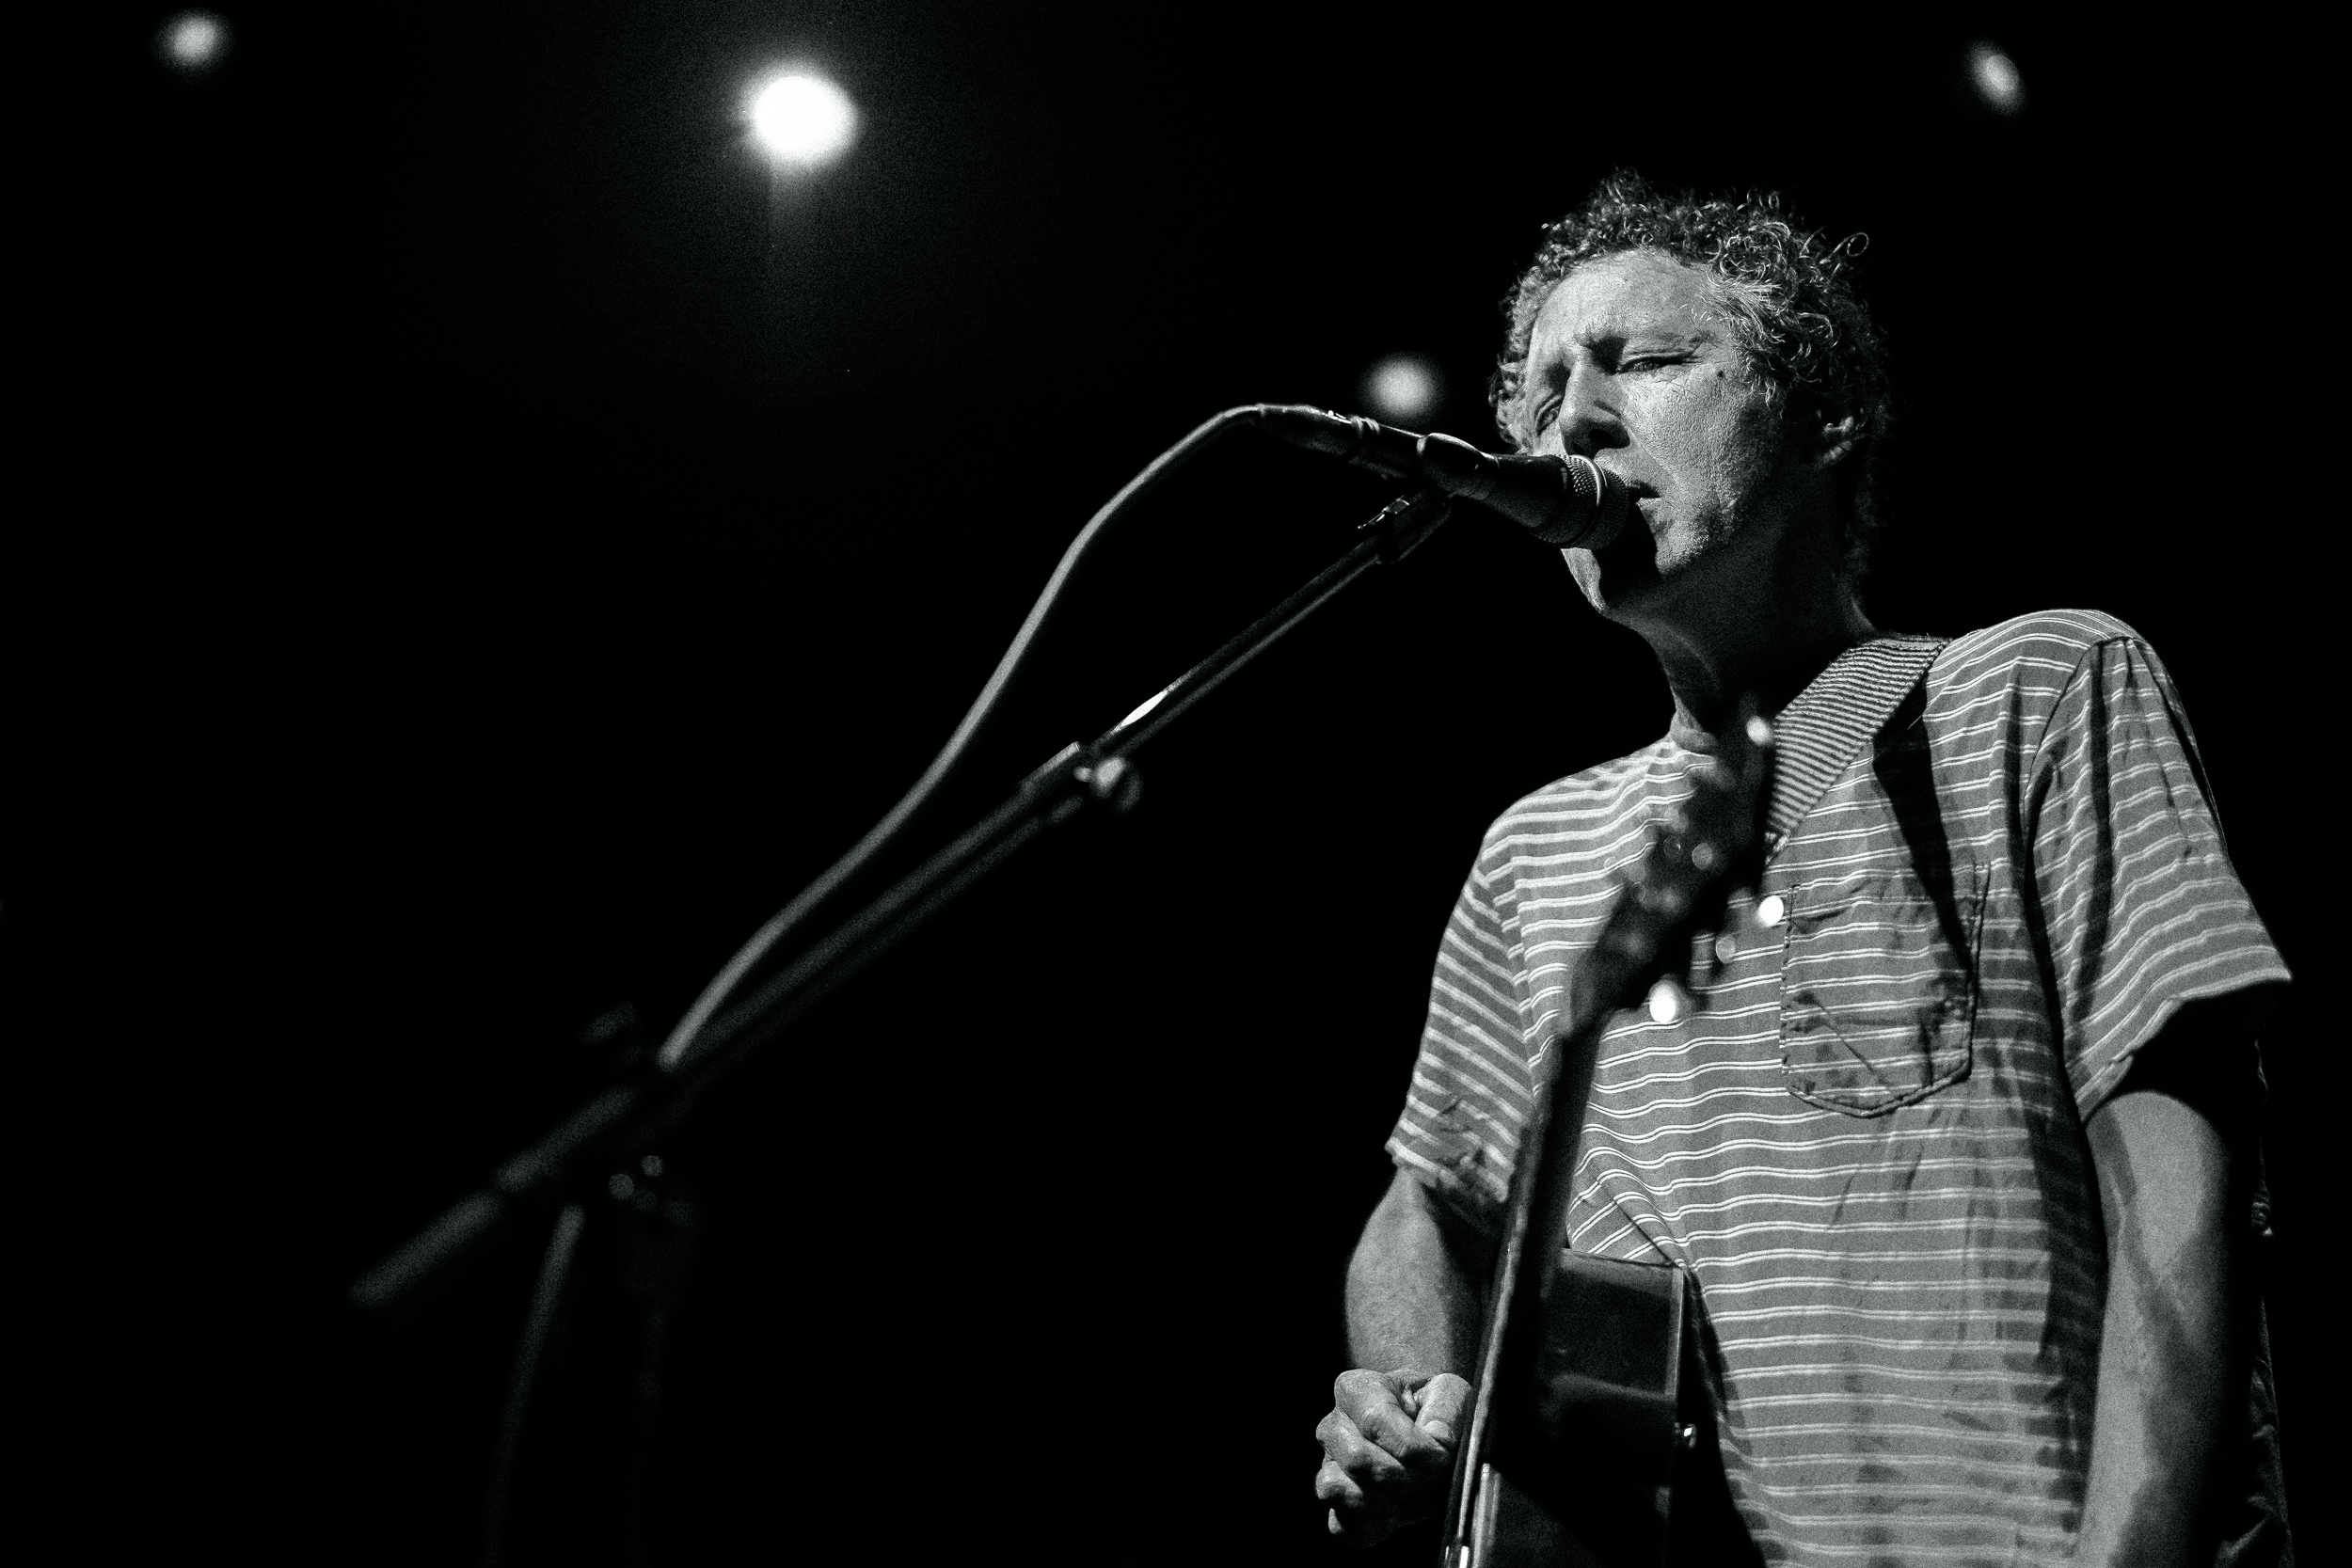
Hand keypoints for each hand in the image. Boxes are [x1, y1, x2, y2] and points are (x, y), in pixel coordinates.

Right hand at [1314, 1367, 1469, 1545]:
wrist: (1426, 1436)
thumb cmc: (1433, 1409)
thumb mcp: (1450, 1392)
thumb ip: (1447, 1410)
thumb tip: (1436, 1440)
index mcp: (1357, 1389)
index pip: (1375, 1421)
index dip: (1414, 1447)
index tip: (1442, 1456)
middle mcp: (1333, 1425)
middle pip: (1356, 1459)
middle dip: (1403, 1477)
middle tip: (1430, 1476)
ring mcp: (1329, 1465)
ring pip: (1333, 1489)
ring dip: (1381, 1501)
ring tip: (1410, 1492)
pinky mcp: (1338, 1504)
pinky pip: (1340, 1525)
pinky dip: (1369, 1527)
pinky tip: (1394, 1513)